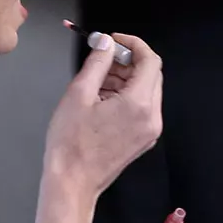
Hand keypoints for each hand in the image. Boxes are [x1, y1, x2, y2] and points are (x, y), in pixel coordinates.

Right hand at [44, 33, 162, 196]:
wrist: (72, 181)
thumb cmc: (71, 145)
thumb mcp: (79, 94)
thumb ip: (97, 63)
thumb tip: (105, 43)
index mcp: (138, 104)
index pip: (150, 60)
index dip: (133, 44)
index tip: (115, 41)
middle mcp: (150, 118)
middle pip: (151, 74)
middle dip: (128, 61)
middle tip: (103, 59)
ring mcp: (148, 131)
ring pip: (146, 90)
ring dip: (125, 78)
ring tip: (97, 81)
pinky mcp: (142, 139)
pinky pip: (141, 107)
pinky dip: (125, 95)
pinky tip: (102, 98)